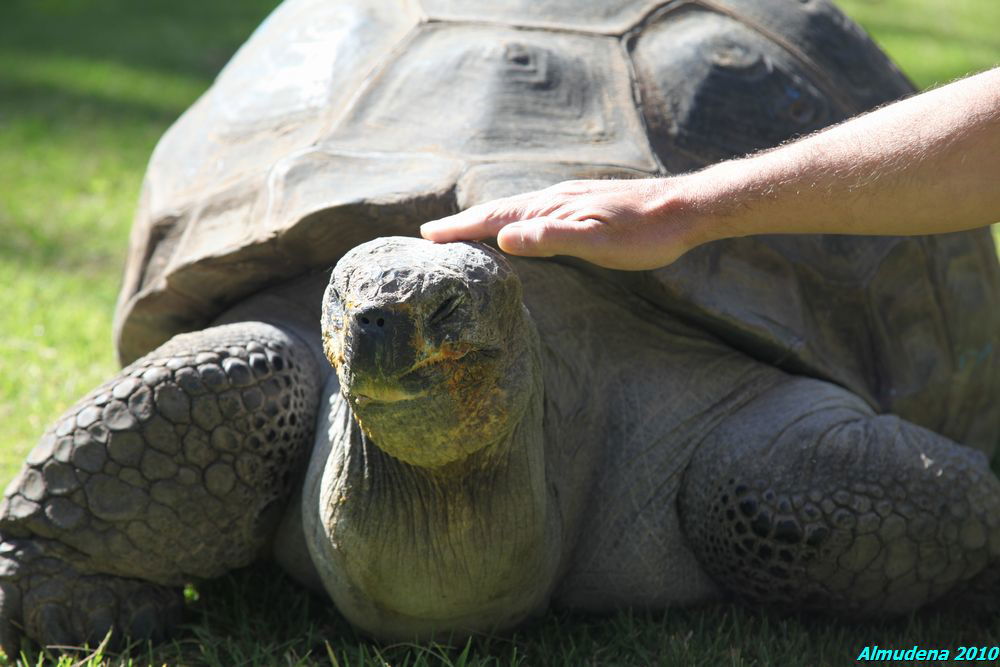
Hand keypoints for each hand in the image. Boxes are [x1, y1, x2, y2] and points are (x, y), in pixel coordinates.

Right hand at [420, 178, 705, 270]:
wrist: (687, 209)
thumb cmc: (645, 233)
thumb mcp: (597, 240)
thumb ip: (550, 237)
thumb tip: (502, 237)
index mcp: (551, 208)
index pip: (493, 218)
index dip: (460, 228)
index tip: (427, 237)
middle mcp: (555, 198)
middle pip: (498, 210)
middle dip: (464, 222)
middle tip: (433, 235)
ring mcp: (570, 200)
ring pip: (517, 209)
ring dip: (487, 220)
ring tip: (466, 230)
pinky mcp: (585, 205)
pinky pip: (536, 212)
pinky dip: (515, 220)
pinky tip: (523, 227)